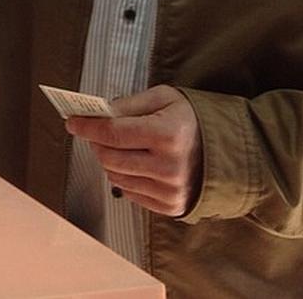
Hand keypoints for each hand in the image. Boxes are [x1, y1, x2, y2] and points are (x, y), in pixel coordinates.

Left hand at [66, 84, 201, 216]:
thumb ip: (129, 104)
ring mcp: (171, 190)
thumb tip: (97, 112)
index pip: (112, 133)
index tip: (71, 121)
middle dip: (95, 143)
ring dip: (108, 160)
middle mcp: (169, 167)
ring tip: (118, 147)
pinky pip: (129, 193)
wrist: (230, 151)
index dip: (86, 126)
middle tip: (94, 132)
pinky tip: (135, 164)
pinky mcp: (171, 206)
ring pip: (115, 177)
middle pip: (109, 158)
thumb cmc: (192, 119)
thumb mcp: (164, 98)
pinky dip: (124, 177)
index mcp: (168, 135)